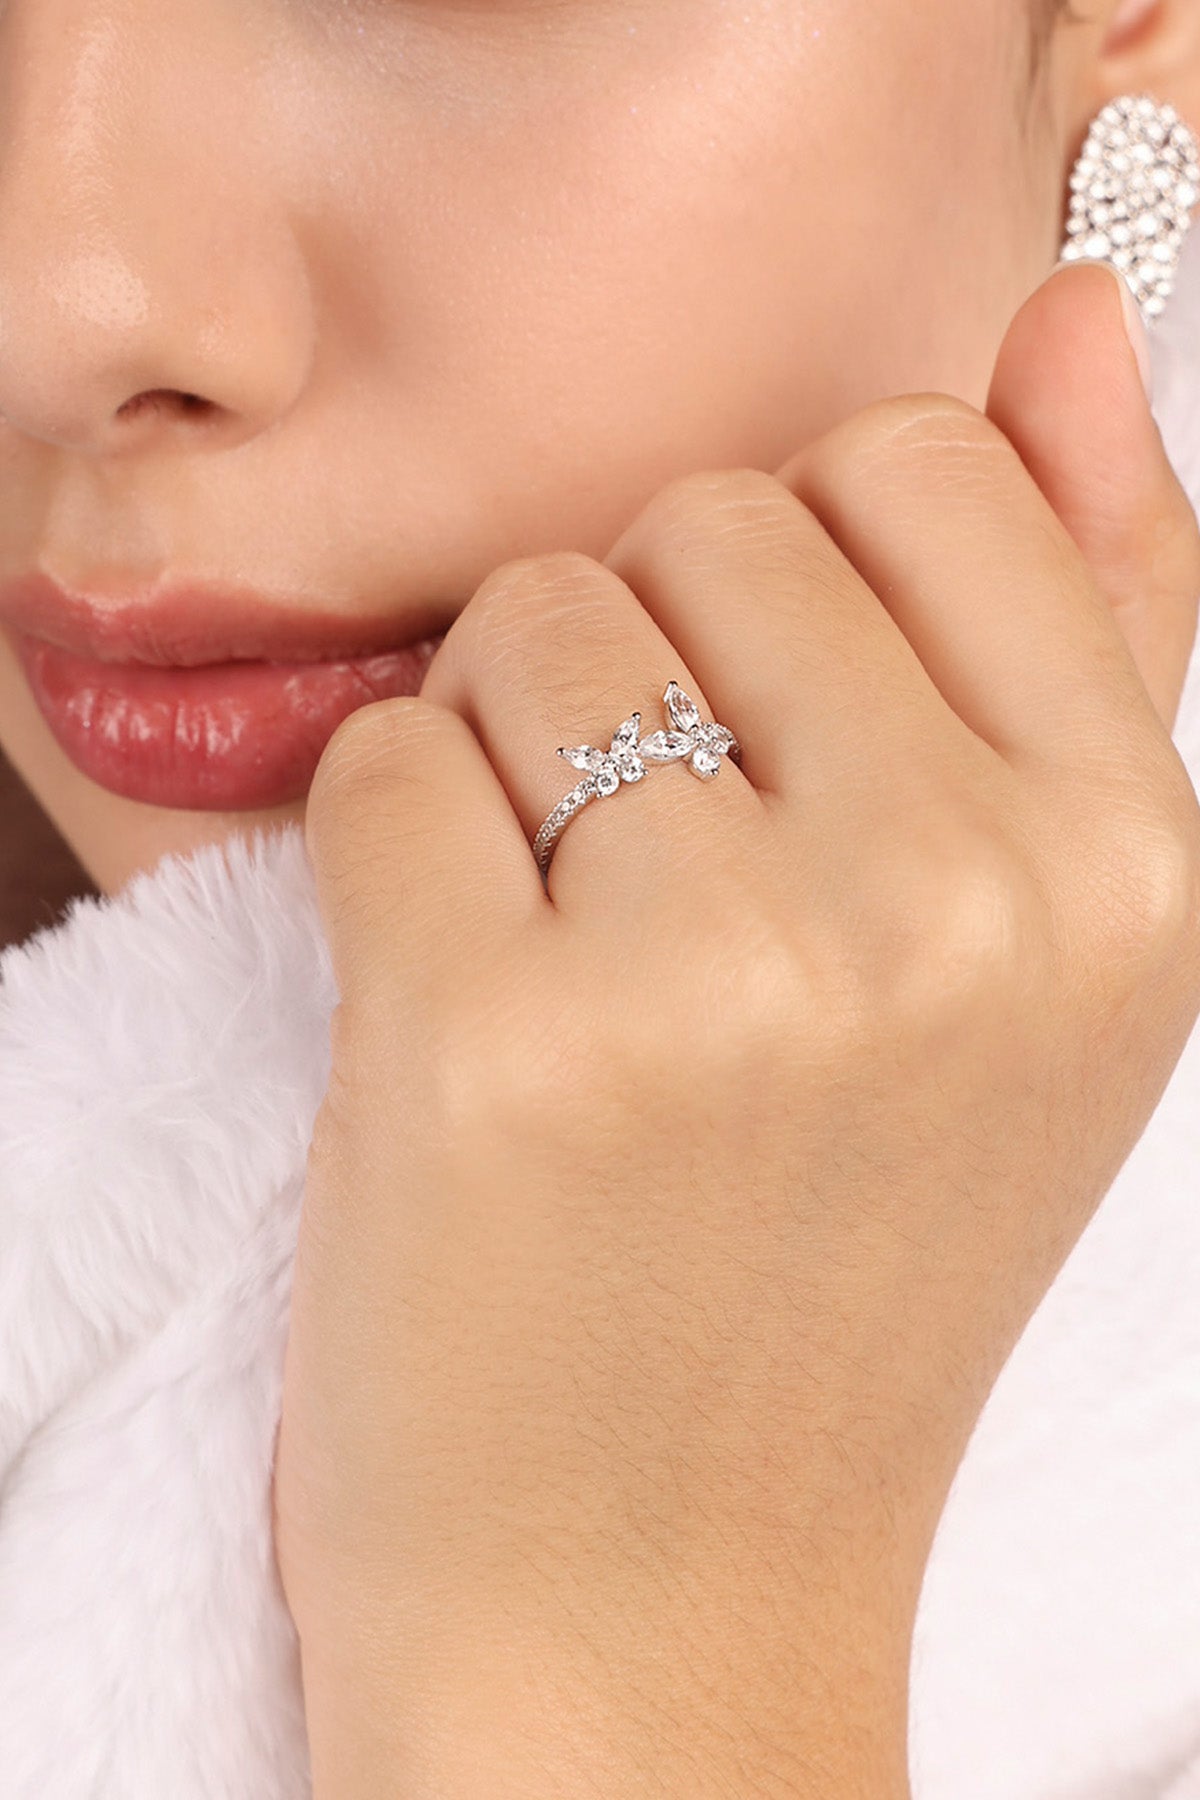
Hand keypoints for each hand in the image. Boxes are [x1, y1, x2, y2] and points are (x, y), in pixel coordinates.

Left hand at [273, 260, 1199, 1799]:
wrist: (655, 1593)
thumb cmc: (825, 1262)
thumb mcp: (1029, 952)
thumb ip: (1084, 617)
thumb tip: (1068, 318)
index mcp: (1134, 867)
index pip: (909, 467)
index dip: (793, 591)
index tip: (778, 760)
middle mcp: (971, 905)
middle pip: (704, 519)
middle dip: (648, 664)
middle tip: (661, 887)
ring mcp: (741, 977)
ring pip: (531, 622)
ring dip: (508, 760)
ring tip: (570, 959)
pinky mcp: (501, 1044)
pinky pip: (383, 758)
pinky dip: (385, 861)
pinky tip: (458, 1022)